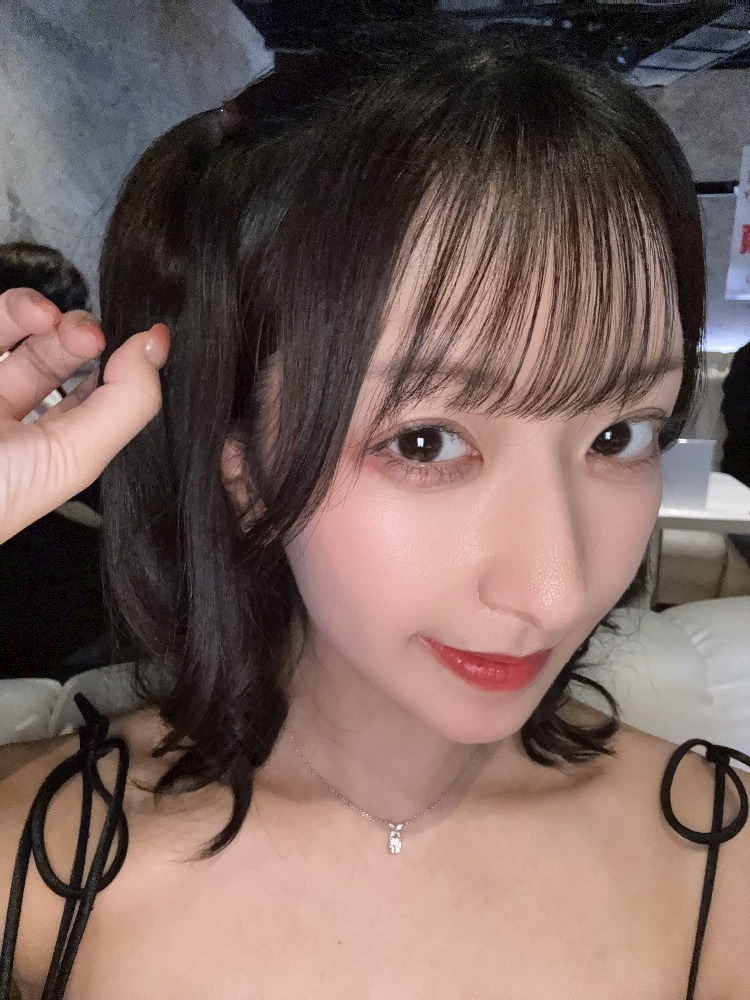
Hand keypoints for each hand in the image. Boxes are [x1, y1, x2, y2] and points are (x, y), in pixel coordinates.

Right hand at [0, 288, 169, 542]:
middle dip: (80, 337)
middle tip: (90, 335)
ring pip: (15, 332)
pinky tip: (30, 314)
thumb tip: (157, 347)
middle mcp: (9, 420)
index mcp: (46, 452)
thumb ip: (125, 404)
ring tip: (50, 320)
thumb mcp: (72, 458)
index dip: (124, 368)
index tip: (150, 336)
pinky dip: (14, 310)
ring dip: (43, 315)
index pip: (95, 401)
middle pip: (57, 360)